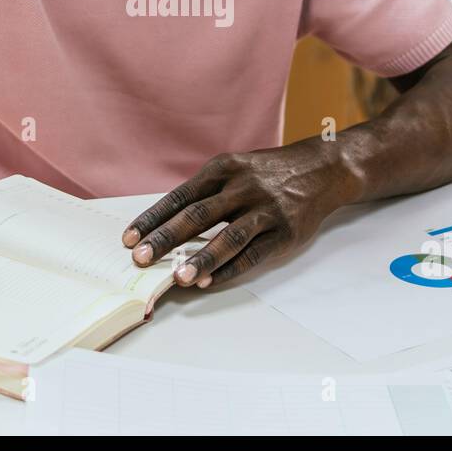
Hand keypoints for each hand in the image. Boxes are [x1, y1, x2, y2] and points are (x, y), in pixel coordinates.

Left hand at [121, 145, 349, 288]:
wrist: (321, 169)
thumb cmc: (268, 173)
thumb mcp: (235, 168)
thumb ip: (206, 192)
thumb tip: (165, 225)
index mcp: (224, 169)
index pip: (180, 197)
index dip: (153, 219)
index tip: (130, 238)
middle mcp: (243, 187)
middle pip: (198, 216)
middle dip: (166, 239)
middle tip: (142, 259)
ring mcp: (266, 210)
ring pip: (228, 237)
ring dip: (201, 259)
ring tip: (178, 278)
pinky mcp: (285, 232)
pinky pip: (253, 254)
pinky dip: (229, 269)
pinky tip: (210, 282)